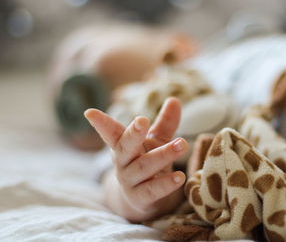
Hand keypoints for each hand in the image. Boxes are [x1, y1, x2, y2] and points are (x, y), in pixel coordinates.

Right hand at [85, 97, 187, 220]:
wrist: (143, 199)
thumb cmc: (148, 162)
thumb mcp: (156, 142)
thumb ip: (165, 123)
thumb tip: (174, 99)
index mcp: (123, 145)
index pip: (112, 133)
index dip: (101, 123)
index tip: (89, 113)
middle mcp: (123, 163)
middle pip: (125, 147)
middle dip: (133, 134)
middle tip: (142, 120)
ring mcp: (130, 182)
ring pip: (144, 167)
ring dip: (163, 155)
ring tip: (182, 144)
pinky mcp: (141, 198)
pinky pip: (153, 191)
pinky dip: (166, 184)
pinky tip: (180, 177)